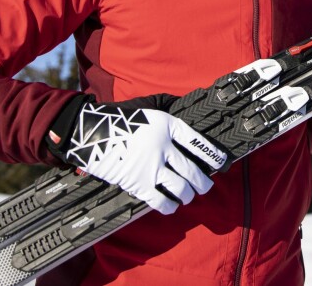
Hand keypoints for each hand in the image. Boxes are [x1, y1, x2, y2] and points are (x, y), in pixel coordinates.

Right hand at [46, 95, 225, 214]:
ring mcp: (151, 167)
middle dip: (203, 182)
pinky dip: (169, 206)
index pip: (197, 142)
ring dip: (188, 195)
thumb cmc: (119, 118)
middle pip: (192, 170)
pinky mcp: (138, 184)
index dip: (212, 154)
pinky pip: (161, 201)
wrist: (90, 132)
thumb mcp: (148, 105)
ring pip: (181, 188)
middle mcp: (163, 147)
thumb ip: (167, 106)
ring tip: (188, 195)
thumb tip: (185, 105)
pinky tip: (172, 205)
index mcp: (167, 125)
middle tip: (205, 186)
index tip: (221, 162)